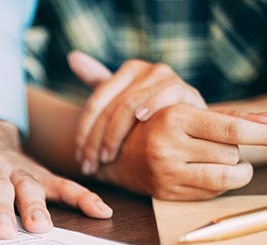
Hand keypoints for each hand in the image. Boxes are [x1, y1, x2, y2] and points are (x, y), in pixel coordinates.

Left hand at [68, 52, 206, 173]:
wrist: (193, 126)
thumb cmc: (153, 117)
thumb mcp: (123, 101)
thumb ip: (99, 81)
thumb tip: (72, 57)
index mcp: (128, 71)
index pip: (95, 102)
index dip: (83, 132)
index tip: (78, 157)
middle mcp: (146, 70)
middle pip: (110, 108)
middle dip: (95, 141)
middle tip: (89, 165)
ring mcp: (167, 78)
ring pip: (130, 105)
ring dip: (114, 136)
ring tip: (106, 158)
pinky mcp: (187, 90)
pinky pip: (166, 95)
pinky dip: (152, 106)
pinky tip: (140, 120)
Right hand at [98, 105, 266, 198]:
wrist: (119, 153)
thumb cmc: (162, 126)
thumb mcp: (190, 112)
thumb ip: (231, 117)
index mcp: (173, 119)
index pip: (230, 130)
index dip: (258, 134)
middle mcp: (167, 146)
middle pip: (230, 154)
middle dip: (235, 151)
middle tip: (224, 146)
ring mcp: (165, 172)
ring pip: (224, 176)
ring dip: (234, 171)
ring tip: (230, 163)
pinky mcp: (166, 192)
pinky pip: (210, 193)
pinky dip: (219, 184)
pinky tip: (208, 173)